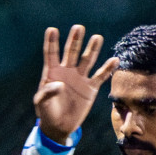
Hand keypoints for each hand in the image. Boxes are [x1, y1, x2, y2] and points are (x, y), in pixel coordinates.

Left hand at [33, 25, 118, 144]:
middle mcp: (67, 72)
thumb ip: (46, 93)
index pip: (51, 54)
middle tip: (78, 28)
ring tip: (96, 37)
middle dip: (75, 40)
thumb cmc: (47, 113)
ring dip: (92, 49)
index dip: (51, 42)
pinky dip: (108, 69)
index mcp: (52, 72)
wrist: (59, 126)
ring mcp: (80, 78)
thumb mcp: (41, 103)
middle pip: (71, 52)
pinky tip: (115, 60)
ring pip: (87, 60)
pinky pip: (101, 76)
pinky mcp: (90, 88)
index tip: (51, 30)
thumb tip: (60, 84)